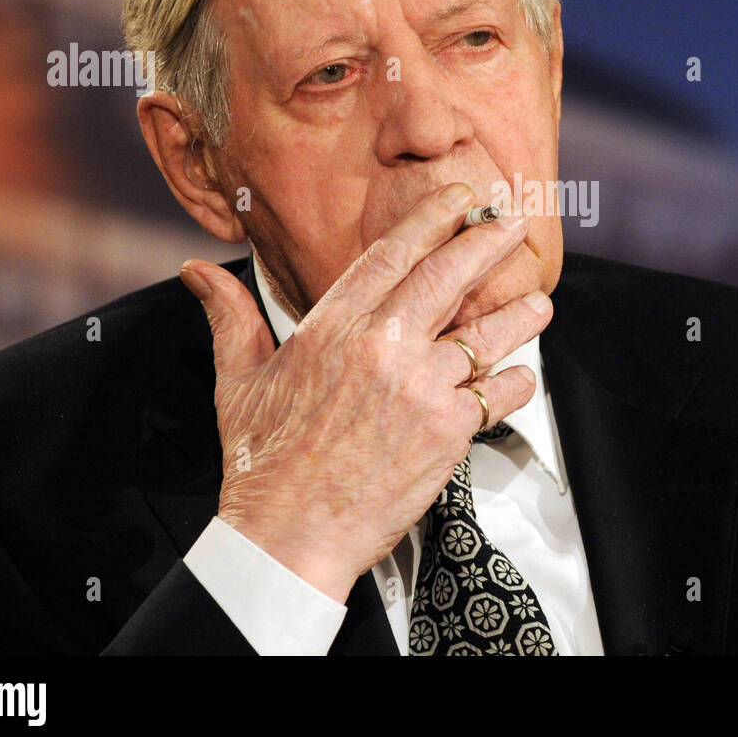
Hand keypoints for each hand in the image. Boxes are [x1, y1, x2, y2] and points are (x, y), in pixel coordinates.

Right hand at [177, 182, 552, 601]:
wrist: (289, 536)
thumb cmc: (264, 463)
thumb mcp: (240, 380)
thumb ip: (231, 316)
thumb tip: (196, 272)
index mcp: (333, 327)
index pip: (392, 254)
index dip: (432, 220)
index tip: (458, 200)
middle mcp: (381, 346)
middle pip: (448, 277)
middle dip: (487, 242)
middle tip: (515, 221)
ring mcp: (419, 386)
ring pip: (484, 335)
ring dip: (519, 315)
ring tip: (541, 302)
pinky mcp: (447, 430)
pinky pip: (496, 395)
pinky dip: (515, 384)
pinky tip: (522, 375)